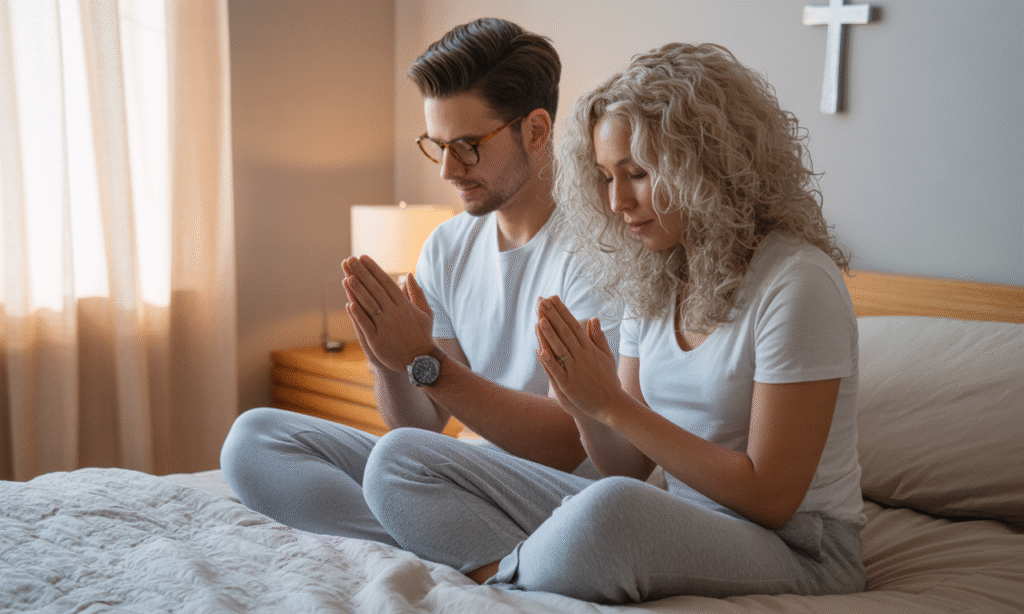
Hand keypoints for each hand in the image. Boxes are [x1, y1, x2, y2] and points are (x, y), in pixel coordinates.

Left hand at [342, 255, 433, 371]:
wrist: (421, 361)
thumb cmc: (422, 335)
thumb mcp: (425, 312)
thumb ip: (416, 292)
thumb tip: (409, 275)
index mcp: (404, 305)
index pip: (386, 282)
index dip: (374, 269)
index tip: (363, 258)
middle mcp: (395, 313)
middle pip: (375, 290)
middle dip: (362, 274)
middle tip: (350, 260)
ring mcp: (386, 327)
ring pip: (370, 305)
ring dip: (358, 291)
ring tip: (347, 277)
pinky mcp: (378, 341)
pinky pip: (366, 325)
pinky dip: (358, 314)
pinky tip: (349, 304)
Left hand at [535, 296, 623, 423]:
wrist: (613, 405)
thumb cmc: (609, 380)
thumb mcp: (607, 356)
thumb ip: (598, 338)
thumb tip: (593, 318)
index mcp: (589, 348)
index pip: (574, 325)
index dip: (562, 311)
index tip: (552, 298)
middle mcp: (582, 357)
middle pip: (565, 333)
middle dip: (553, 317)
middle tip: (542, 301)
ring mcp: (575, 371)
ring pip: (560, 350)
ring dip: (549, 335)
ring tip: (539, 320)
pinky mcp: (569, 386)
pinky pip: (557, 372)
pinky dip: (549, 362)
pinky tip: (540, 352)